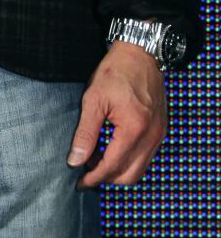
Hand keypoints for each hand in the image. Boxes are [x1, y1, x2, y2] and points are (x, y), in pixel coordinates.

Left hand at [67, 42, 166, 188]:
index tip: (79, 183)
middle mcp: (152, 136)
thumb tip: (76, 160)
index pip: (112, 166)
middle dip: (106, 179)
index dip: (94, 178)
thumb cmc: (116, 73)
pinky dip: (129, 161)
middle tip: (86, 174)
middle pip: (129, 175)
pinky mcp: (161, 130)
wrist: (140, 54)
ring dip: (118, 171)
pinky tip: (111, 150)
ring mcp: (159, 134)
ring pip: (140, 169)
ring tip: (96, 161)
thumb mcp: (93, 100)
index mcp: (134, 129)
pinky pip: (146, 157)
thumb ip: (85, 133)